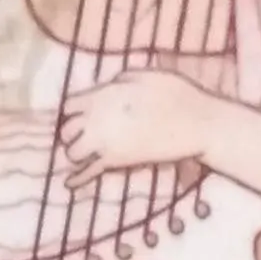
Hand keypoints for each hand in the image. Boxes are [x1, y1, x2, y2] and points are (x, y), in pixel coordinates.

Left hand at [58, 71, 217, 186]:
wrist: (194, 123)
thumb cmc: (175, 93)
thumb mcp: (144, 75)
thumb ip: (120, 80)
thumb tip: (109, 86)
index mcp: (102, 95)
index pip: (68, 104)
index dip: (71, 110)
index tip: (77, 114)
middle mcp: (96, 119)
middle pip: (66, 130)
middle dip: (71, 133)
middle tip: (81, 135)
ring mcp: (104, 142)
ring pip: (73, 153)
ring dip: (76, 152)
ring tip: (84, 152)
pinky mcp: (115, 162)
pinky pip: (89, 172)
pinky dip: (77, 179)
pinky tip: (68, 184)